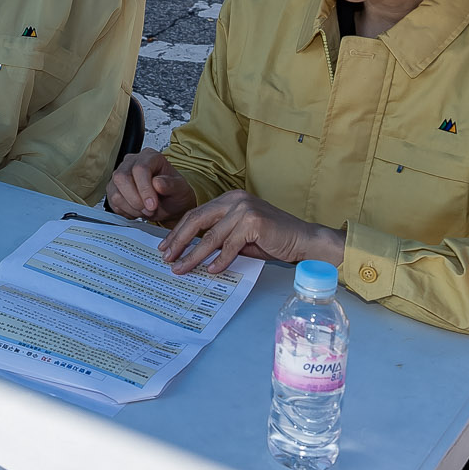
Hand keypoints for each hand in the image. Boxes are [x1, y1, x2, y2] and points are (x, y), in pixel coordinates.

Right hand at [106, 149, 195, 225]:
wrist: (170, 204)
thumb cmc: (175, 193)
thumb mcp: (181, 189)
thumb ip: (171, 185)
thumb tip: (158, 183)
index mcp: (150, 157)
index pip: (140, 169)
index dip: (144, 189)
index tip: (152, 205)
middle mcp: (132, 162)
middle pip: (122, 178)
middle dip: (135, 199)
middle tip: (149, 210)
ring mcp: (120, 175)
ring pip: (115, 192)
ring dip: (132, 207)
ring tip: (146, 211)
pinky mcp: (113, 189)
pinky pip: (112, 202)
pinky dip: (126, 211)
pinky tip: (138, 211)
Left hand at [156, 189, 344, 276]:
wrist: (303, 239)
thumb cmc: (272, 238)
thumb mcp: (240, 236)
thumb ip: (218, 237)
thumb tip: (191, 251)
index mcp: (229, 199)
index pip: (196, 214)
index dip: (178, 231)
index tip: (166, 247)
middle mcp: (235, 199)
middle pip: (197, 220)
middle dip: (179, 241)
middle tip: (166, 258)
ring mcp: (244, 209)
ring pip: (211, 236)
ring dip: (194, 255)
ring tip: (181, 268)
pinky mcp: (254, 222)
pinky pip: (230, 245)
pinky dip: (220, 260)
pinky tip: (211, 270)